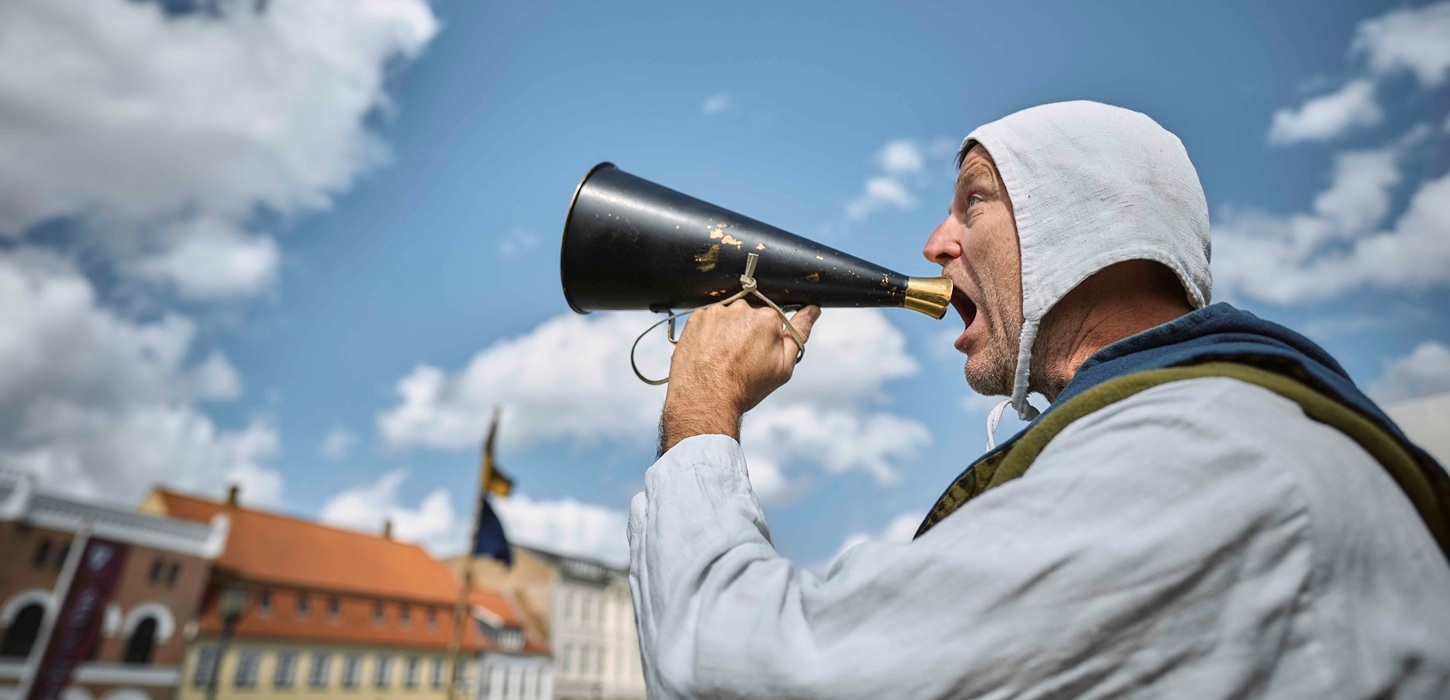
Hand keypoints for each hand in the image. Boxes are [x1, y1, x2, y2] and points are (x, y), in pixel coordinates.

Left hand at [658, 301, 820, 454]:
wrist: (706, 400)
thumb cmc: (746, 387)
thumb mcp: (783, 366)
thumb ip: (799, 333)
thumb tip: (812, 310)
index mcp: (767, 318)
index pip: (772, 320)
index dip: (765, 339)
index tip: (757, 354)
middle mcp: (741, 308)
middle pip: (748, 317)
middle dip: (746, 333)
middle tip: (738, 359)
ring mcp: (716, 312)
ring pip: (726, 318)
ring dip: (726, 332)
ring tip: (721, 358)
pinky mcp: (696, 318)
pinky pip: (706, 321)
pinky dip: (708, 334)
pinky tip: (708, 353)